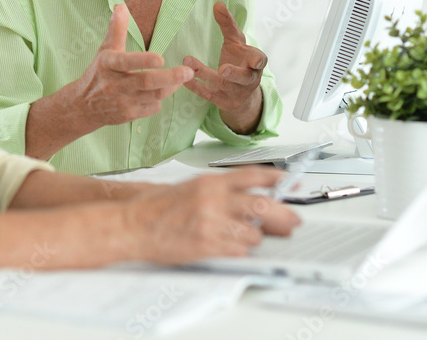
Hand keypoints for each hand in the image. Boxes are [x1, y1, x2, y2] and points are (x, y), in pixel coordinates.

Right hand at [63, 4, 192, 130]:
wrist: (82, 107)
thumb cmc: (99, 73)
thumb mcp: (105, 50)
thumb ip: (117, 29)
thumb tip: (121, 6)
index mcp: (108, 64)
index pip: (126, 62)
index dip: (143, 61)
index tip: (160, 59)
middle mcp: (115, 85)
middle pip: (146, 82)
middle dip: (170, 78)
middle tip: (187, 72)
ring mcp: (123, 102)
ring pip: (154, 96)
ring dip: (171, 86)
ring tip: (184, 77)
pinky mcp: (129, 116)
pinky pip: (152, 108)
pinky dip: (160, 99)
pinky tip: (162, 90)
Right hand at [123, 167, 300, 263]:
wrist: (133, 225)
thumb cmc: (159, 208)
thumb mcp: (193, 187)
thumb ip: (222, 191)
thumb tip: (253, 198)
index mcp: (211, 182)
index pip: (254, 175)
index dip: (277, 179)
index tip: (291, 183)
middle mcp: (214, 200)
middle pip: (263, 205)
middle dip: (284, 215)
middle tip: (293, 221)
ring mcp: (211, 223)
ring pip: (254, 232)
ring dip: (256, 237)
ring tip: (247, 236)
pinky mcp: (206, 245)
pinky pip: (238, 251)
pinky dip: (240, 251)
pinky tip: (231, 247)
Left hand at [183, 2, 266, 123]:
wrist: (242, 94)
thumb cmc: (240, 60)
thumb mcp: (236, 42)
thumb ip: (228, 25)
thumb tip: (218, 3)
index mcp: (255, 63)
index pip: (259, 60)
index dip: (258, 60)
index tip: (256, 60)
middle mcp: (248, 79)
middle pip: (243, 77)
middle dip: (234, 74)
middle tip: (223, 69)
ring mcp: (235, 92)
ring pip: (221, 85)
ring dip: (205, 73)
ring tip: (188, 61)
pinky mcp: (222, 101)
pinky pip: (208, 94)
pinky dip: (195, 86)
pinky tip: (183, 78)